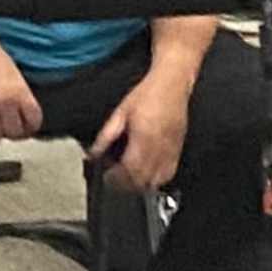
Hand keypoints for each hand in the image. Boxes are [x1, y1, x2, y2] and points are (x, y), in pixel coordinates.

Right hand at [0, 40, 42, 145]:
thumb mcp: (14, 72)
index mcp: (19, 91)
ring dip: (1, 131)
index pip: (33, 120)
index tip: (30, 126)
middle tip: (16, 129)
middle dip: (17, 132)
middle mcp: (4, 102)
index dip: (32, 125)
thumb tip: (25, 111)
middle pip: (15, 132)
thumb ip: (21, 94)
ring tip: (1, 126)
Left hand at [88, 68, 196, 197]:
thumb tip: (94, 153)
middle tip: (114, 179)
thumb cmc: (148, 95)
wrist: (171, 84)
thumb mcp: (120, 112)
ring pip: (156, 181)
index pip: (129, 170)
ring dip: (140, 184)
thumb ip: (106, 135)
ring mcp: (170, 151)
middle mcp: (159, 147)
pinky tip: (146, 174)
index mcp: (143, 138)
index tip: (106, 177)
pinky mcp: (178, 150)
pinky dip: (156, 179)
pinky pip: (168, 174)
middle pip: (142, 180)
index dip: (115, 179)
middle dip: (126, 185)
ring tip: (128, 177)